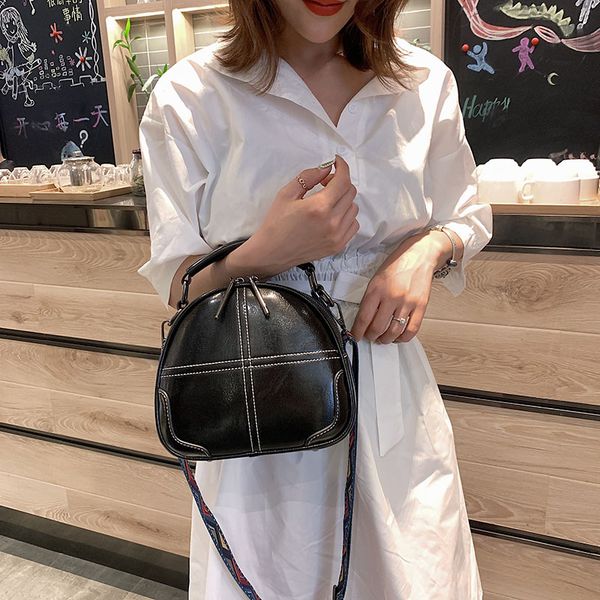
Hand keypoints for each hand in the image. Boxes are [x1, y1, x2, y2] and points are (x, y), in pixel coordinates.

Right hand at [231, 155, 358, 276]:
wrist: (272, 253)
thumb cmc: (276, 223)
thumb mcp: (286, 194)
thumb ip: (308, 177)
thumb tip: (326, 167)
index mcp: (319, 207)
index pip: (343, 180)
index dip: (342, 167)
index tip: (336, 162)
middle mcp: (332, 222)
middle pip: (350, 192)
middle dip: (340, 182)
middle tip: (325, 183)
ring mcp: (338, 235)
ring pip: (353, 208)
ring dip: (343, 199)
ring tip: (327, 201)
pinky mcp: (338, 245)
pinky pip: (353, 224)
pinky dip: (346, 216)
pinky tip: (332, 216)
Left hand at [350, 233, 443, 343]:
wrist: (419, 255)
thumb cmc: (397, 265)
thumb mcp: (376, 278)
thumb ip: (370, 298)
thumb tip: (364, 318)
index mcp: (377, 289)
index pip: (364, 317)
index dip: (358, 331)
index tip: (356, 335)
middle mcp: (392, 296)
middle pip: (378, 327)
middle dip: (371, 336)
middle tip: (370, 337)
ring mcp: (407, 302)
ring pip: (394, 331)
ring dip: (386, 339)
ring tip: (383, 338)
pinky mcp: (421, 306)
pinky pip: (411, 329)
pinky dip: (403, 338)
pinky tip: (398, 337)